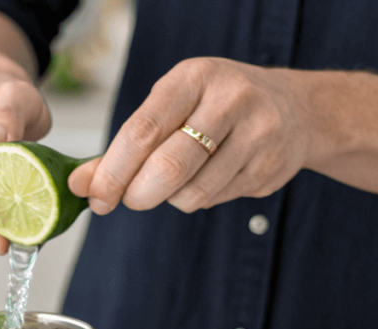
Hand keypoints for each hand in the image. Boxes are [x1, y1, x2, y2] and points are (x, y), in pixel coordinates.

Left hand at [69, 58, 313, 213]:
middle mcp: (230, 100)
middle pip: (169, 166)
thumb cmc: (217, 105)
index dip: (113, 170)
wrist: (295, 108)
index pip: (142, 129)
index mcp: (194, 77)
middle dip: (136, 194)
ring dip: (169, 199)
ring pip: (192, 192)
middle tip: (125, 201)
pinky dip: (198, 199)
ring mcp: (256, 136)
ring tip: (173, 182)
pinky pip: (215, 200)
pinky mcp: (269, 169)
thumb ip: (128, 143)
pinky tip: (208, 178)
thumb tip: (82, 183)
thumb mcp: (173, 105)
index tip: (94, 195)